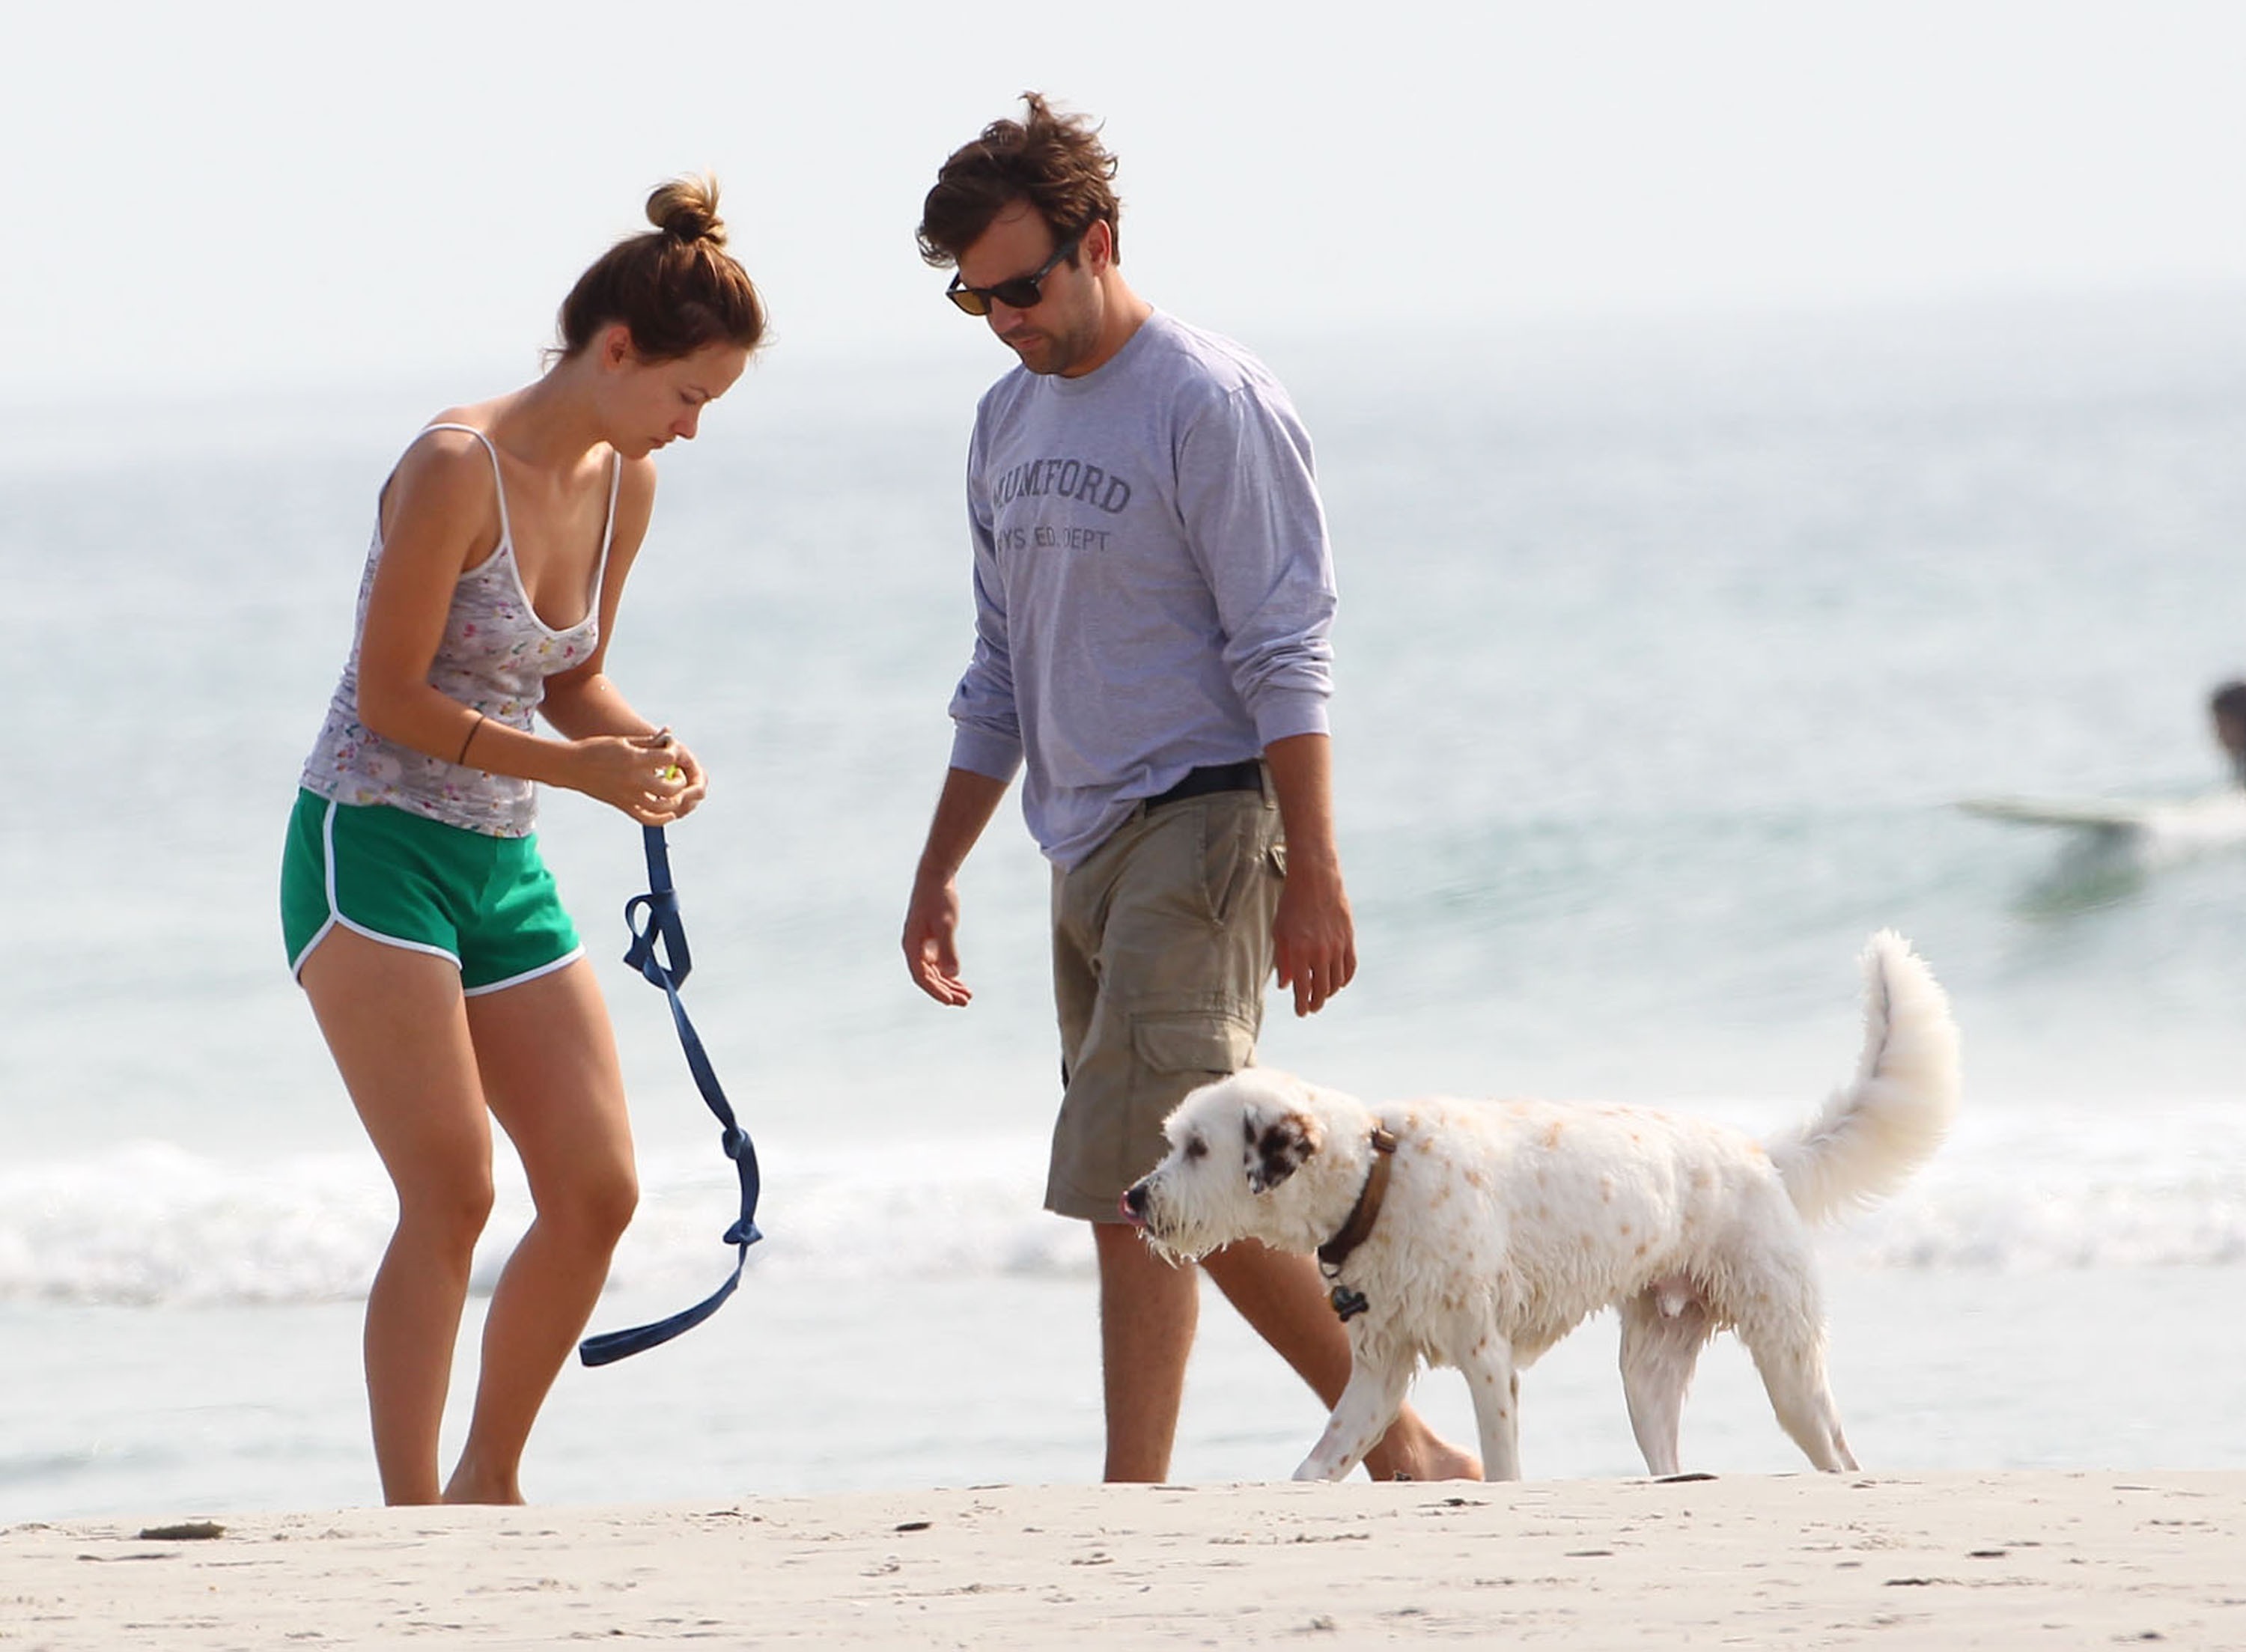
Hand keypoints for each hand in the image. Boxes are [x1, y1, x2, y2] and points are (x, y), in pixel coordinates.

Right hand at [569, 729, 702, 824]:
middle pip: (671, 788)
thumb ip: (648, 742)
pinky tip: (669, 812)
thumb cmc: (597, 748)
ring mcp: (629, 796)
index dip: (674, 752)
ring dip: (675, 800)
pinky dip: (662, 819)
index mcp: (635, 760)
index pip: (668, 758)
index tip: (671, 750)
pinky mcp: (623, 806)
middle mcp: (634, 780)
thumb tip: (668, 739)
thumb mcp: (624, 741)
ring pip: (663, 807)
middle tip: (677, 775)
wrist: (572, 765)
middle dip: (680, 781)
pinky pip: (648, 819)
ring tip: (673, 791)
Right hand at [902, 866, 972, 1005]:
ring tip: (968, 996)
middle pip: (929, 978)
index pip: (922, 977)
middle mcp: (914, 948)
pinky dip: (949, 973)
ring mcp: (921, 945)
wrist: (936, 876)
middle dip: (946, 991)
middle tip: (965, 1002)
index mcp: (912, 946)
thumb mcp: (946, 924)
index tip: (951, 1001)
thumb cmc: (939, 899)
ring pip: (934, 972)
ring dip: (949, 984)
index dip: (936, 991)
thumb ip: (948, 949)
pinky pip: (937, 963)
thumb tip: (952, 974)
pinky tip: (960, 980)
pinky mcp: (929, 940)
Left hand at [1272, 859, 1356, 1016]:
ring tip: (1323, 995)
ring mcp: (1336, 946)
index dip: (1301, 1005)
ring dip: (1330, 993)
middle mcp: (1319, 952)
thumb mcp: (1279, 932)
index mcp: (1298, 951)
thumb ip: (1282, 961)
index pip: (1301, 989)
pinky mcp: (1349, 939)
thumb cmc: (1291, 905)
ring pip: (1336, 981)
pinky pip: (1350, 967)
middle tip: (1312, 1008)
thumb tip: (1285, 985)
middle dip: (1316, 1003)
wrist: (1315, 880)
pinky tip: (1338, 982)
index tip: (1301, 1012)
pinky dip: (1345, 979)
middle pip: (1321, 989)